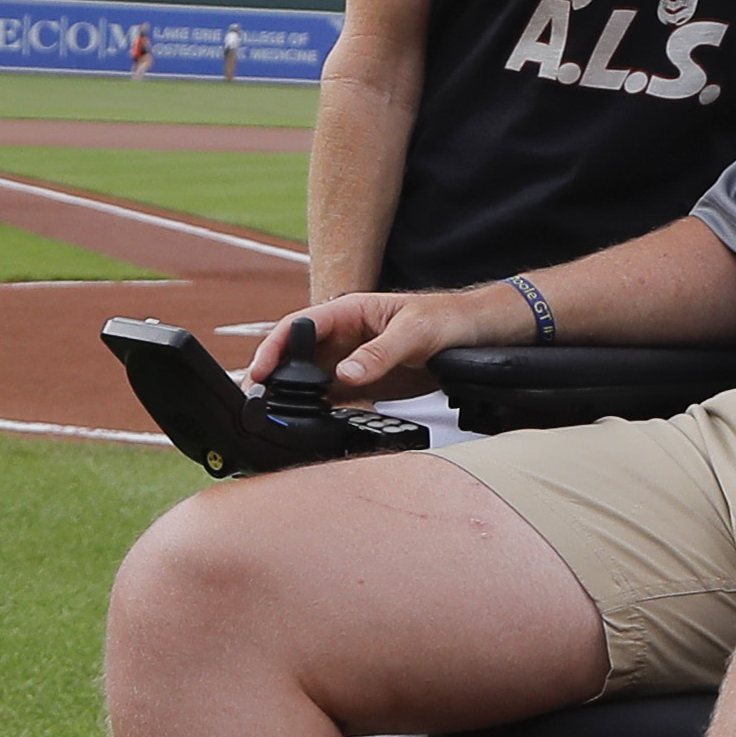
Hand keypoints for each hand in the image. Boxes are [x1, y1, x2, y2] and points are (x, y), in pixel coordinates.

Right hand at [260, 286, 511, 398]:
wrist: (477, 335)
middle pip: (296, 355)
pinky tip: (310, 424)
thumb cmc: (448, 318)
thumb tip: (345, 373)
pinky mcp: (364, 384)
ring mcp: (352, 361)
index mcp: (349, 312)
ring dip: (293, 396)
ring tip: (275, 417)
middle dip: (274, 376)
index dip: (274, 347)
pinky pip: (333, 398)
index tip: (259, 372)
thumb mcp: (415, 332)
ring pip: (310, 379)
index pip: (299, 326)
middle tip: (258, 402)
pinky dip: (319, 410)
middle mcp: (344, 336)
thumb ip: (380, 353)